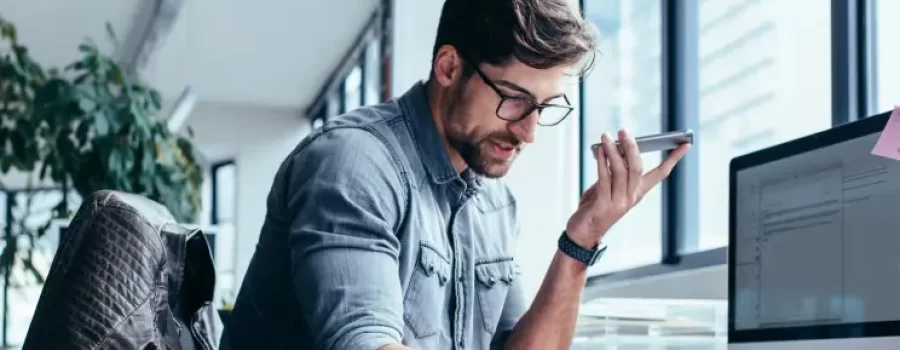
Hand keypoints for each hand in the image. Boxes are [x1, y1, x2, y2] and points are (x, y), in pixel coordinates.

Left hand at [566, 129, 690, 247]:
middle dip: (632, 147)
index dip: (673, 159)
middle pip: (637, 168)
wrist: (584, 233)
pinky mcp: (604, 204)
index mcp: (638, 193)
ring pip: (620, 171)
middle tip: (624, 131)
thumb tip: (616, 147)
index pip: (661, 174)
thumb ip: (614, 170)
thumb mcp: (609, 186)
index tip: (685, 145)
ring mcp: (619, 202)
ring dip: (613, 151)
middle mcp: (631, 197)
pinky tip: (599, 150)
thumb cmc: (596, 207)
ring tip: (606, 136)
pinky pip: (604, 178)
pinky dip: (601, 162)